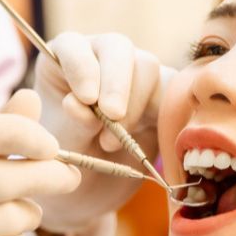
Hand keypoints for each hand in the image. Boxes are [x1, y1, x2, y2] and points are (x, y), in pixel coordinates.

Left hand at [34, 32, 172, 231]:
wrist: (89, 190)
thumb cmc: (66, 161)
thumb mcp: (63, 145)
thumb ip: (72, 123)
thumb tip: (78, 103)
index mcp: (62, 62)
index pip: (72, 45)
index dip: (82, 67)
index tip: (86, 98)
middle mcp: (99, 58)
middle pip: (117, 48)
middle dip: (117, 82)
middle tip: (113, 116)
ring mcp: (133, 74)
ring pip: (147, 67)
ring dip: (134, 106)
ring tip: (110, 144)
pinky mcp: (160, 93)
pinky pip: (172, 91)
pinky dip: (162, 116)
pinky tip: (144, 141)